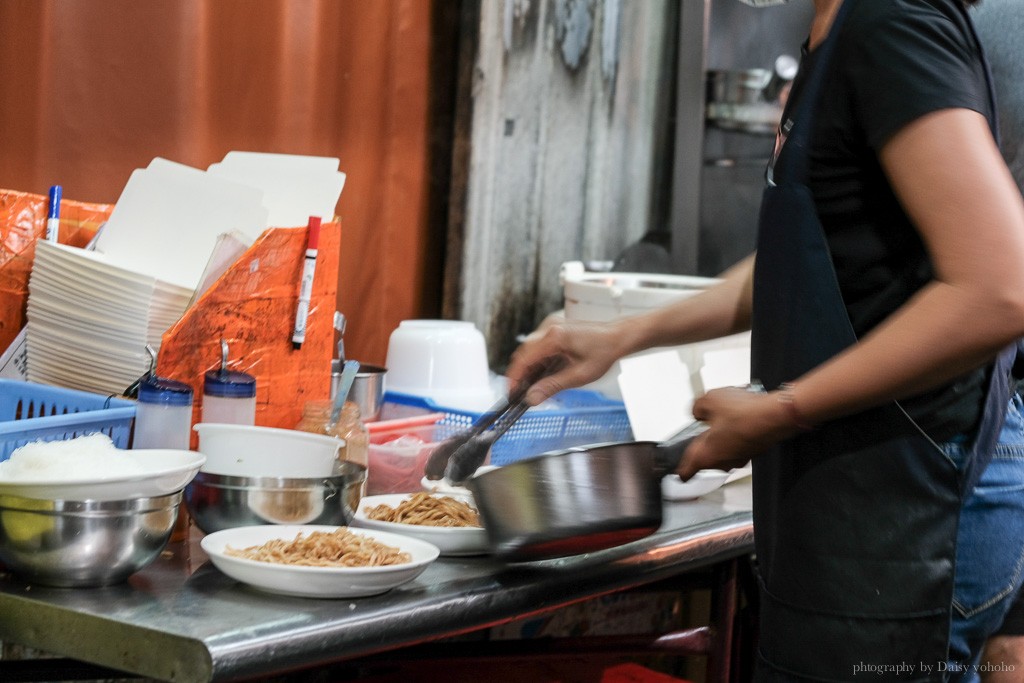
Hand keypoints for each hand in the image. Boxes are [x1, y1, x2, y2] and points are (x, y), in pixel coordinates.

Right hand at [506, 316, 626, 404]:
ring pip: (529, 350)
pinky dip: (536, 361)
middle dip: (519, 374)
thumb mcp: (579, 375)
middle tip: (520, 394)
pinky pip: (537, 346)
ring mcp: (550, 327)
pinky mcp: (553, 329)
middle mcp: (549, 328)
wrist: (616, 337)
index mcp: (554, 337)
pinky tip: (541, 375)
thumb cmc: (603, 352)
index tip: (511, 392)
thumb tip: (532, 398)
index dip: (514, 377)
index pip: (524, 358)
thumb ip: (553, 386)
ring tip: (531, 387)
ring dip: (528, 368)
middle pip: (523, 353)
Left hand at [675, 386, 798, 478]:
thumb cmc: (743, 414)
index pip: (686, 472)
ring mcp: (739, 458)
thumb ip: (697, 408)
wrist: (775, 416)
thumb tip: (698, 411)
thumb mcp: (709, 401)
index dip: (680, 468)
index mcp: (705, 456)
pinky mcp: (754, 451)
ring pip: (724, 450)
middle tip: (702, 427)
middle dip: (704, 443)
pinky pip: (739, 444)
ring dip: (722, 436)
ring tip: (725, 416)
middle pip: (706, 458)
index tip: (677, 467)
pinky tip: (740, 417)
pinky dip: (737, 433)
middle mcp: (723, 462)